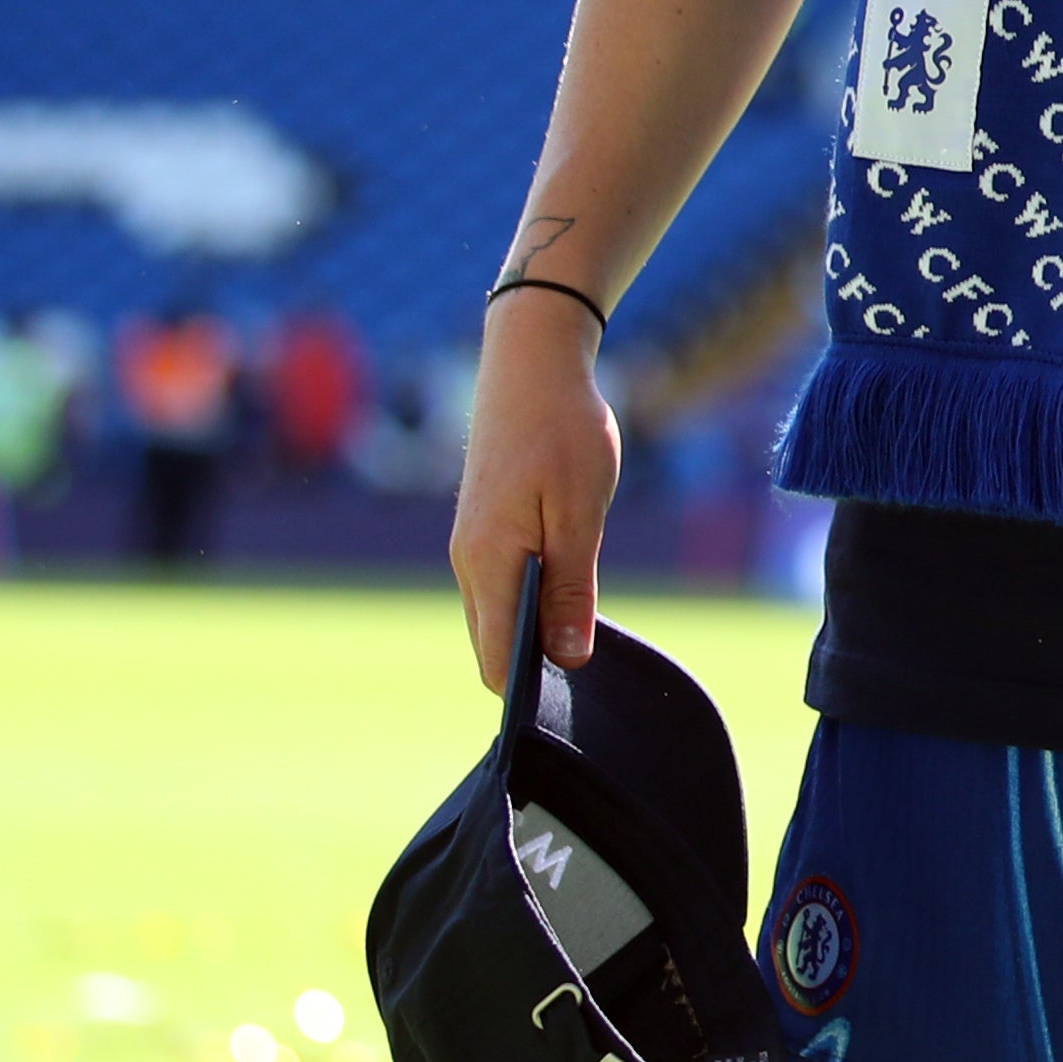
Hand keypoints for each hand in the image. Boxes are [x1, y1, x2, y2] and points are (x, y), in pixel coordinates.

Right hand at [447, 286, 620, 679]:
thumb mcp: (581, 514)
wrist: (532, 364)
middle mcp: (468, 561)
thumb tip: (568, 659)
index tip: (575, 697)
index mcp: (488, 563)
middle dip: (534, 664)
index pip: (494, 659)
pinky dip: (532, 600)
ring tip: (587, 630)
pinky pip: (503, 584)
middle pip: (492, 643)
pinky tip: (571, 593)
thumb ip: (571, 589)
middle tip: (594, 666)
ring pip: (498, 614)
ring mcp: (472, 544)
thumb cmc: (563, 433)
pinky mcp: (485, 527)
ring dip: (535, 629)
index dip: (529, 688)